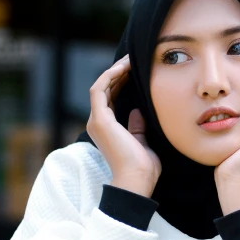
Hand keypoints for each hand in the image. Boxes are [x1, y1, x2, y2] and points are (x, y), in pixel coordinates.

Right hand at [86, 55, 160, 196]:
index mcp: (107, 129)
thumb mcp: (142, 142)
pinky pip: (99, 90)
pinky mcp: (100, 119)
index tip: (136, 71)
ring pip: (100, 87)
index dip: (121, 82)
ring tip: (129, 60)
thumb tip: (138, 111)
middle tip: (134, 60)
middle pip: (105, 90)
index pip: (111, 98)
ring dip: (114, 71)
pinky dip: (110, 76)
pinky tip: (123, 68)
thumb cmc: (142, 167)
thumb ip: (137, 127)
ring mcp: (97, 120)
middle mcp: (98, 123)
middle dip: (119, 73)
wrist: (137, 180)